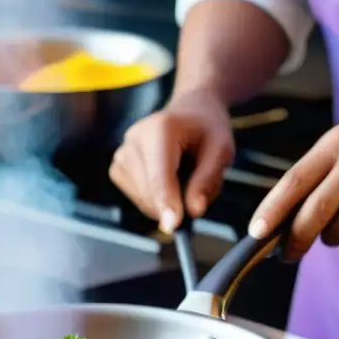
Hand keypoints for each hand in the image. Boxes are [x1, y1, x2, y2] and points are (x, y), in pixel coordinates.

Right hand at [109, 89, 234, 232]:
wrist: (189, 112)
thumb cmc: (207, 130)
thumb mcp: (221, 150)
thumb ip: (207, 180)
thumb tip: (194, 211)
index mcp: (161, 129)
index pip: (160, 174)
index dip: (166, 202)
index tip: (173, 226)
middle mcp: (134, 139)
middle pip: (150, 192)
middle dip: (177, 203)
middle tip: (200, 185)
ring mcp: (121, 154)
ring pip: (144, 200)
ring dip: (169, 202)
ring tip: (185, 177)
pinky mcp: (118, 168)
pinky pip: (138, 199)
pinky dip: (157, 200)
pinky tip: (170, 180)